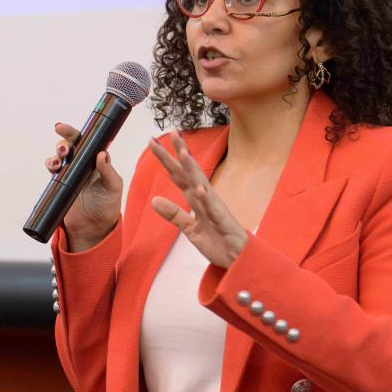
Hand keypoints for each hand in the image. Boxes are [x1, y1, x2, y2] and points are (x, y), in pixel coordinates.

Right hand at [46, 122, 121, 249]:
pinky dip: (50, 165)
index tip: (66, 127)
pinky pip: (53, 170)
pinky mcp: (61, 183)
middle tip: (63, 149)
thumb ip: (108, 171)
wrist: (92, 228)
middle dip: (64, 142)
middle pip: (72, 145)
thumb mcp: (113, 187)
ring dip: (56, 155)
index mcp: (98, 161)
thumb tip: (101, 154)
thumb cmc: (107, 206)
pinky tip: (52, 168)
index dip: (78, 132)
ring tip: (57, 162)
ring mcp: (71, 173)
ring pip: (60, 157)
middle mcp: (84, 164)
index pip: (89, 141)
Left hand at [148, 134, 249, 267]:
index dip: (166, 159)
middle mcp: (205, 198)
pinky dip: (206, 198)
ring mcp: (214, 207)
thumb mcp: (189, 229)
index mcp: (195, 199)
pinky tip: (199, 188)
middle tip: (171, 132)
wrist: (238, 258)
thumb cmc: (217, 240)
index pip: (178, 175)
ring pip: (201, 183)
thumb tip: (153, 200)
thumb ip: (173, 214)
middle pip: (189, 172)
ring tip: (182, 152)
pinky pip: (213, 209)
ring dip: (192, 168)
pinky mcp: (222, 220)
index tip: (154, 143)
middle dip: (180, 152)